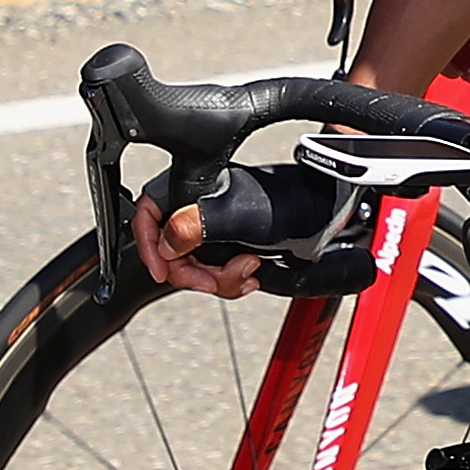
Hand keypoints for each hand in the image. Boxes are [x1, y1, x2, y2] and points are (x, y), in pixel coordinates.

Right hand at [127, 161, 355, 302]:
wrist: (322, 215)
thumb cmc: (286, 203)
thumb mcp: (237, 216)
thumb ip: (197, 225)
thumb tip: (165, 242)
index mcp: (188, 189)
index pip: (147, 217)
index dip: (149, 247)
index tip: (162, 270)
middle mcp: (195, 207)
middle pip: (169, 251)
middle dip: (194, 272)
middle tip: (215, 280)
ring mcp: (210, 229)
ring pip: (193, 267)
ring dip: (219, 278)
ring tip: (248, 271)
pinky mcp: (227, 246)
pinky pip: (213, 273)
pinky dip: (230, 280)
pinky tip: (251, 274)